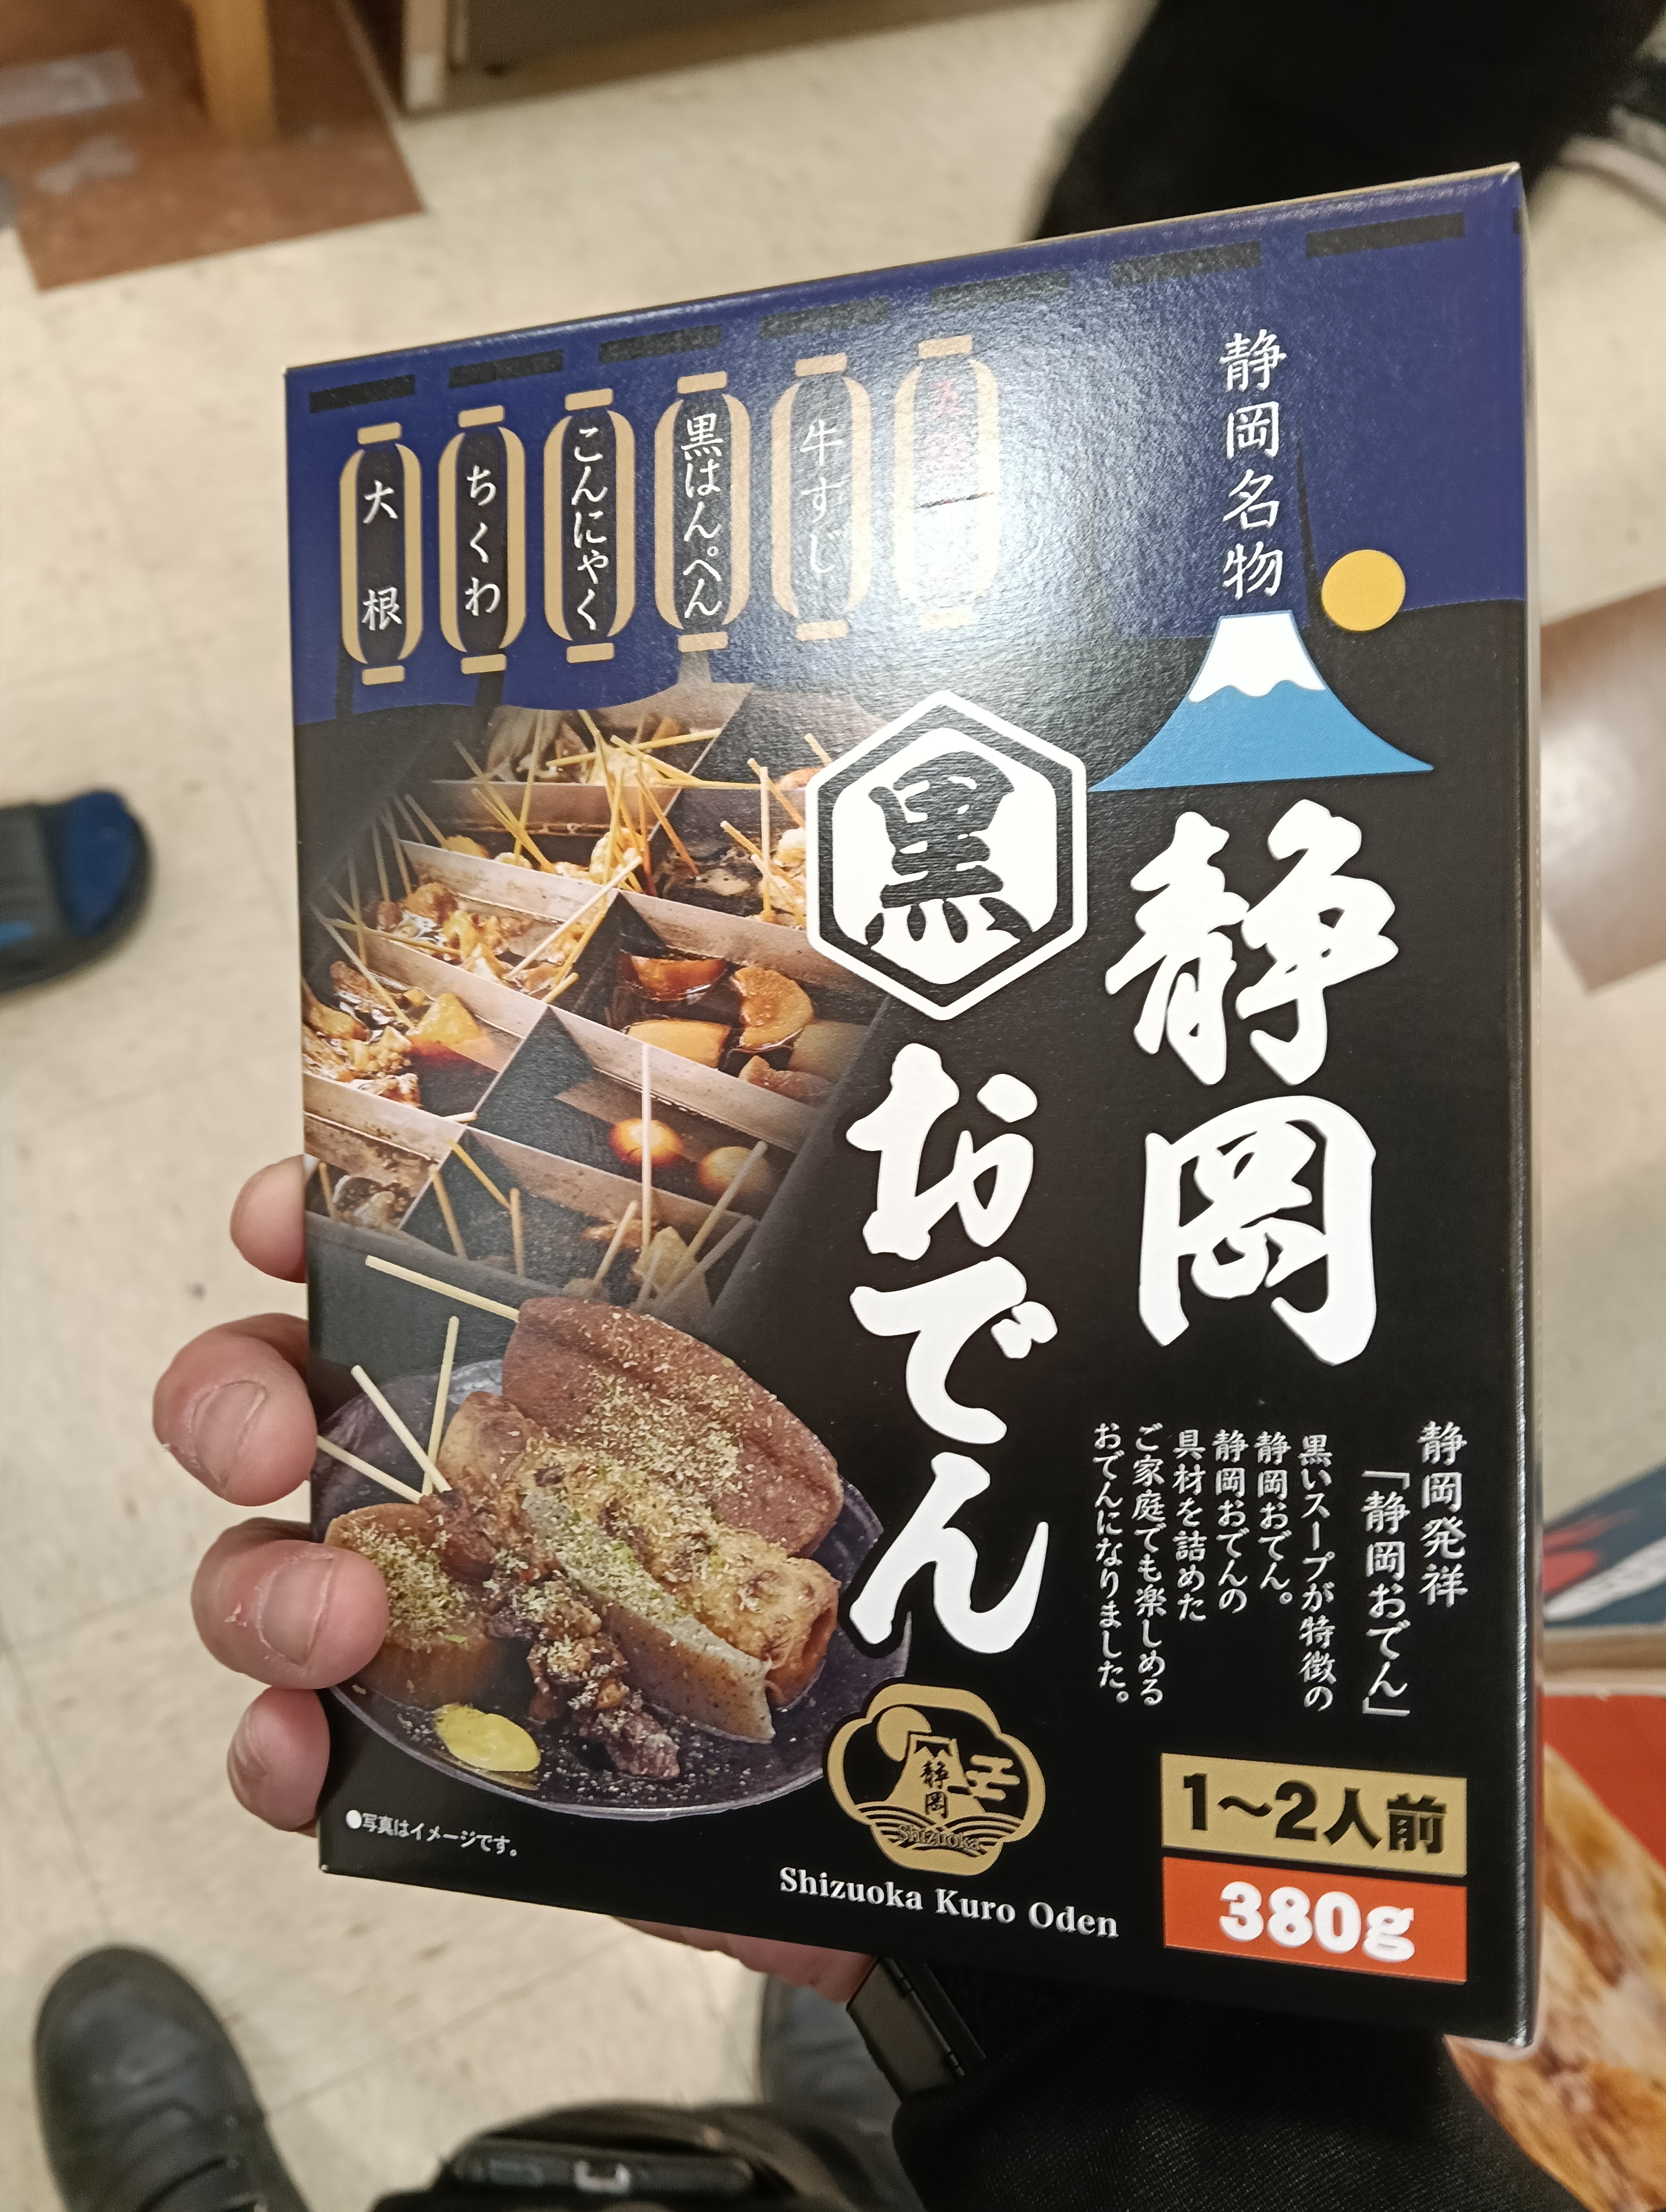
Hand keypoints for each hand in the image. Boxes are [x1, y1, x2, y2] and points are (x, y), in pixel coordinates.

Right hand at [155, 1159, 870, 2002]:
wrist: (889, 1822)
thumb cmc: (869, 1604)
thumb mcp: (864, 1441)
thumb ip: (856, 1338)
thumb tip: (924, 1216)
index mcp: (562, 1372)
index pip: (406, 1265)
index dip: (314, 1223)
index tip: (284, 1225)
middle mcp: (475, 1475)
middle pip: (282, 1404)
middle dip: (233, 1400)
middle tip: (275, 1441)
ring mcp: (442, 1613)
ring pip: (269, 1574)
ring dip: (259, 1589)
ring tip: (337, 1628)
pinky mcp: (441, 1753)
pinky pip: (307, 1743)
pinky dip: (278, 1748)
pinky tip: (307, 1754)